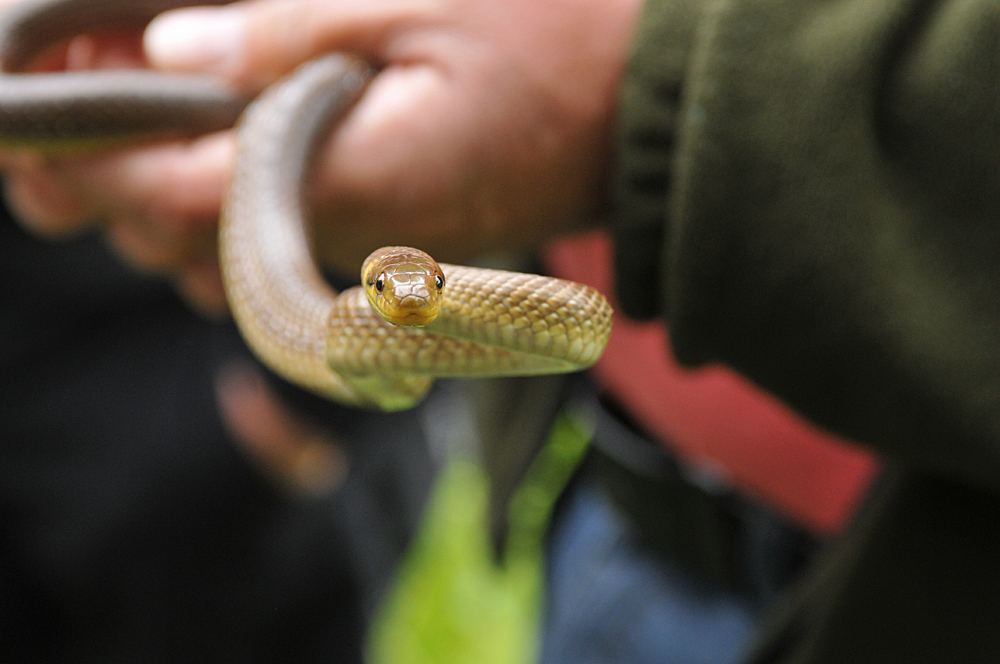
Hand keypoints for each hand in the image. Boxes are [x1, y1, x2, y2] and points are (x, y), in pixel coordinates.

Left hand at [2, 0, 640, 311]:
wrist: (654, 114)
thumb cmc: (558, 43)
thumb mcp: (418, 1)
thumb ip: (283, 34)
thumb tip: (171, 54)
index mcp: (343, 181)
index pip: (169, 194)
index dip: (85, 159)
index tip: (33, 116)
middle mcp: (346, 241)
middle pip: (180, 244)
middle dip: (109, 183)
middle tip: (75, 98)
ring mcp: (370, 255)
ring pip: (221, 261)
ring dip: (165, 200)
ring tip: (142, 117)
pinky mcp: (391, 248)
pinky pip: (278, 254)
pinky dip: (228, 210)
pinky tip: (228, 143)